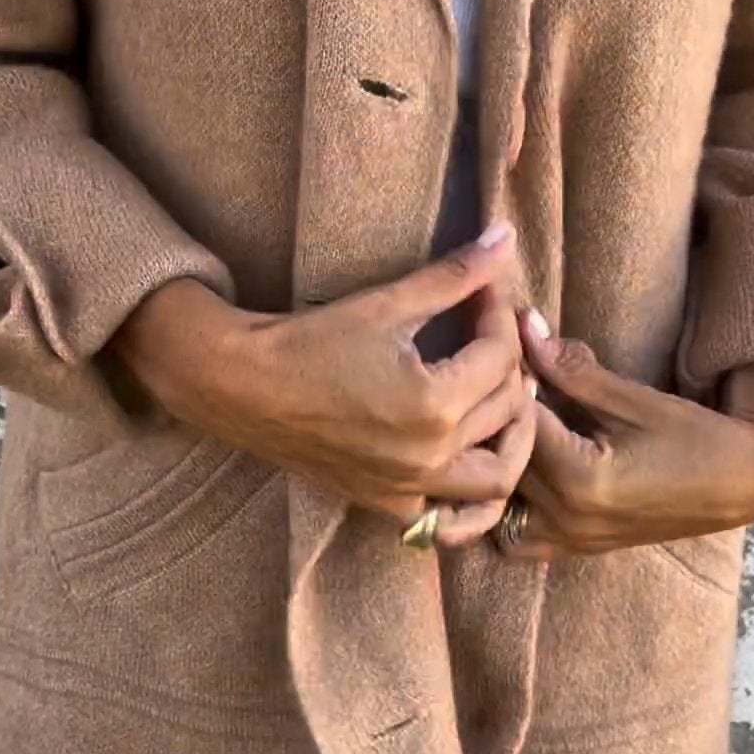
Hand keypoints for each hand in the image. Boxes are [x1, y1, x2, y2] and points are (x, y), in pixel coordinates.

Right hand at [111, 227, 535, 540]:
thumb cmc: (311, 341)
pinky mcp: (388, 504)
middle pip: (507, 408)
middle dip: (509, 362)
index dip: (500, 313)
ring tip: (498, 396)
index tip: (485, 290)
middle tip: (491, 332)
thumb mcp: (388, 303)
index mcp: (434, 404)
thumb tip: (506, 236)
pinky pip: (454, 517)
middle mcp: (430, 456)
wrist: (243, 387)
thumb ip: (455, 275)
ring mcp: (410, 488)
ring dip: (510, 436)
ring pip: (497, 475)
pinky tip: (469, 455)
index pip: (501, 355)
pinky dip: (473, 493)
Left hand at [507, 311, 753, 555]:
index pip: (517, 425)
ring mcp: (570, 541)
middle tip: (499, 387)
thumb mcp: (633, 399)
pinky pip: (516, 536)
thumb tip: (525, 324)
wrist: (738, 484)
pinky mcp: (574, 548)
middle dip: (496, 422)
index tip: (505, 357)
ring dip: (496, 465)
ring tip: (504, 429)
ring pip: (500, 503)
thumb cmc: (693, 436)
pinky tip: (515, 471)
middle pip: (503, 464)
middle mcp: (567, 519)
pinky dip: (506, 507)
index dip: (507, 386)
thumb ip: (572, 369)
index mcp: (581, 480)